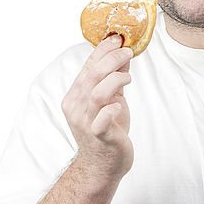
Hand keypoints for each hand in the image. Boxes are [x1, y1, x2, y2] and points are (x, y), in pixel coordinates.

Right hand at [62, 34, 133, 183]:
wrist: (103, 165)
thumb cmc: (107, 130)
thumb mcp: (112, 99)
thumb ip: (114, 78)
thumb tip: (123, 54)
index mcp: (75, 96)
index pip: (87, 66)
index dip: (101, 50)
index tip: (117, 37)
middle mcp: (76, 107)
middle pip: (91, 76)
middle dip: (112, 59)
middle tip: (128, 52)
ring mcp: (86, 122)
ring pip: (97, 93)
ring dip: (115, 80)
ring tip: (128, 78)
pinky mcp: (99, 136)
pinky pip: (103, 118)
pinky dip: (113, 108)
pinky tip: (120, 106)